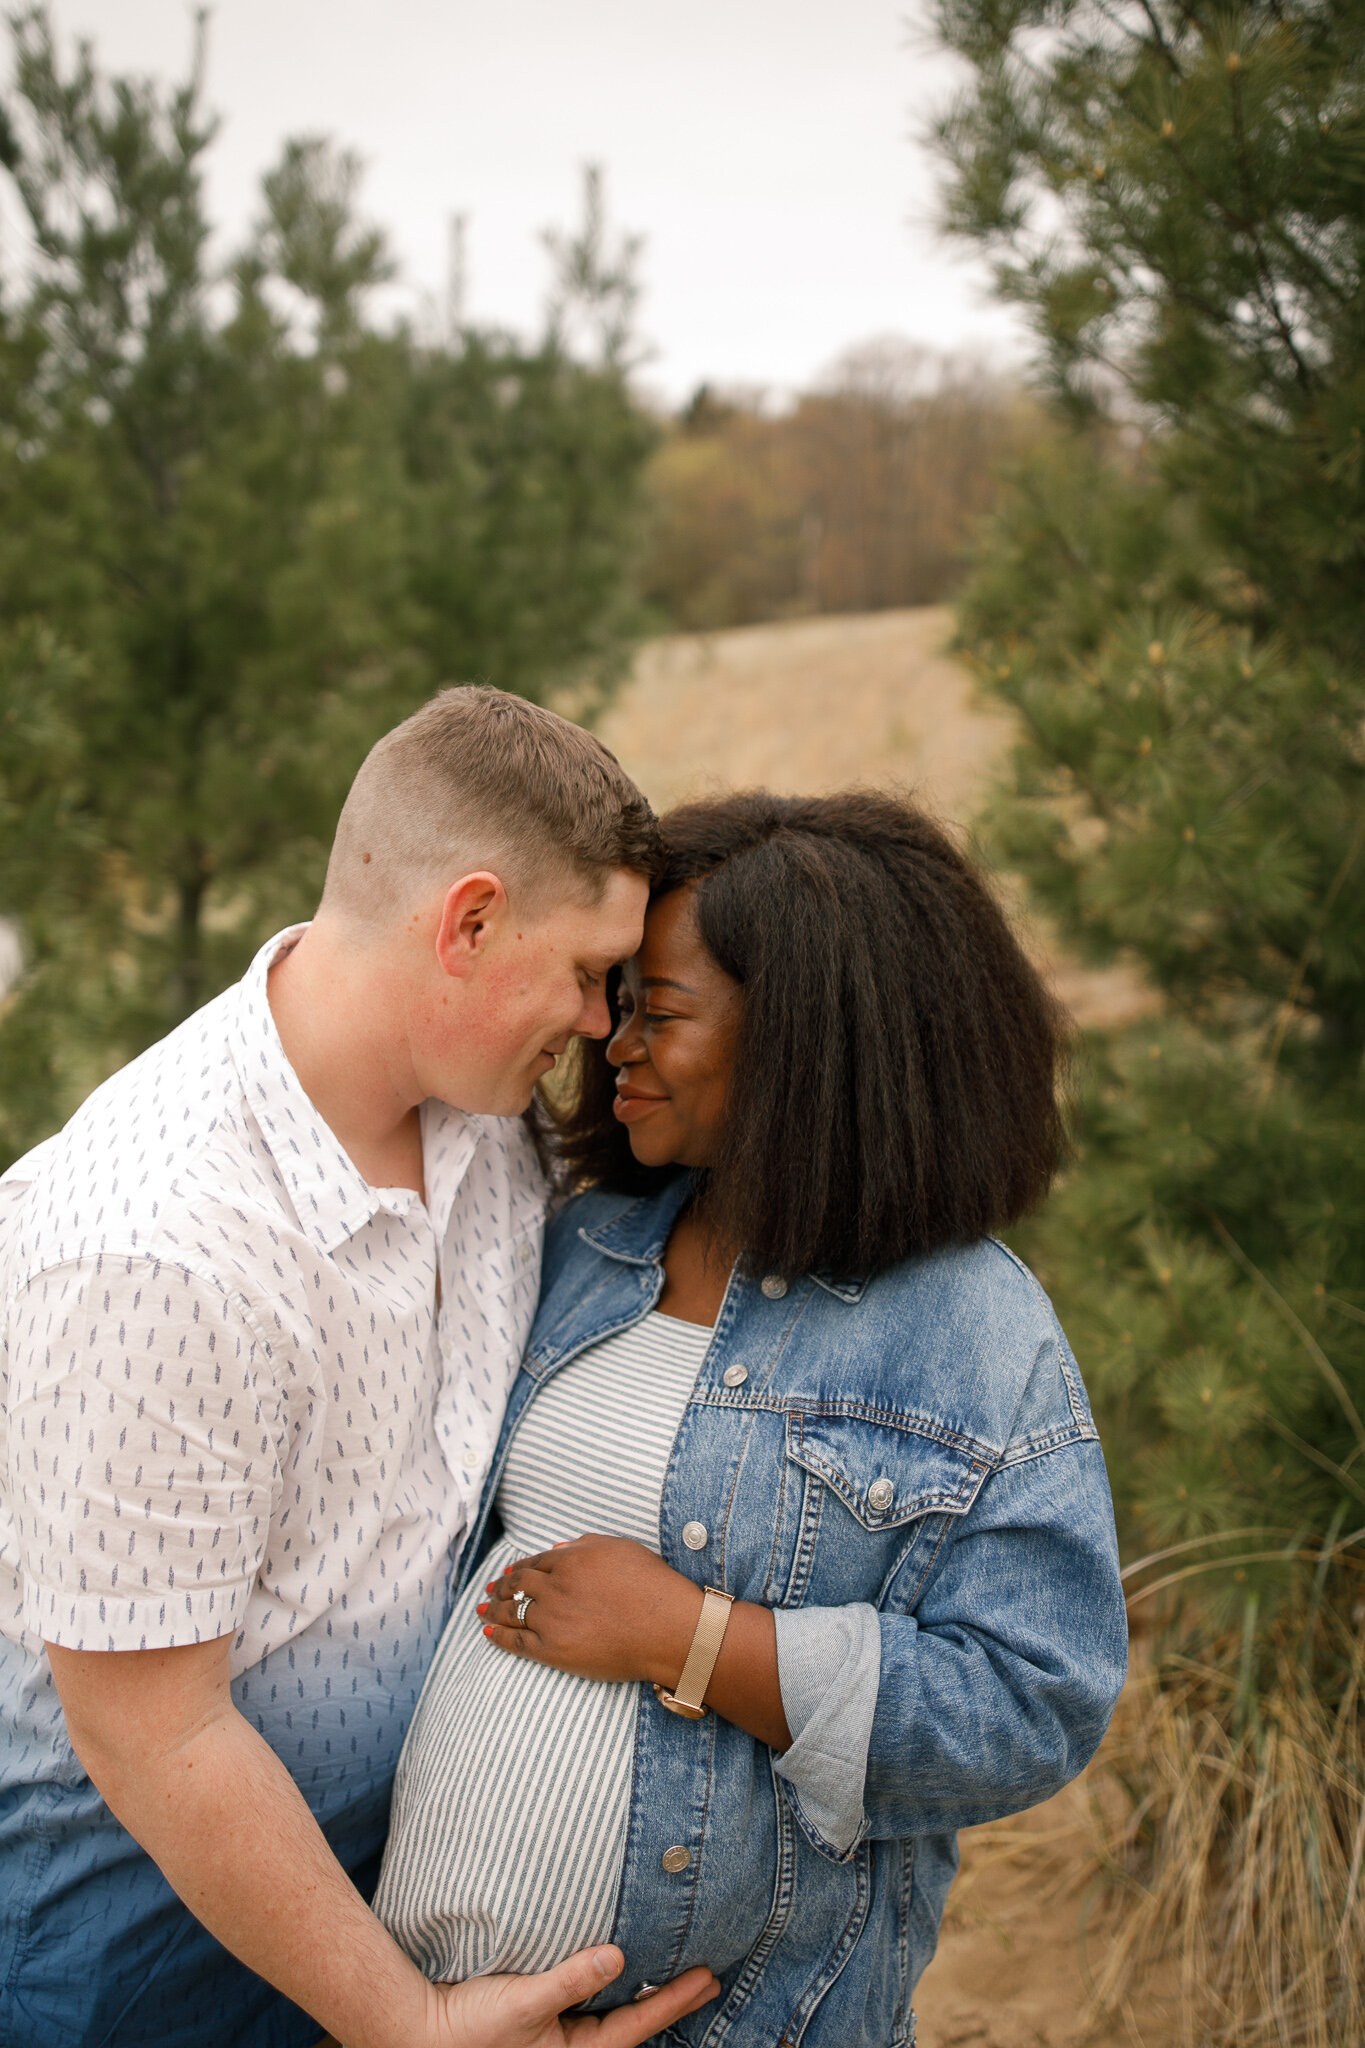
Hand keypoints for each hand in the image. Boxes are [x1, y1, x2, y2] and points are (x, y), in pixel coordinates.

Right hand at [426, 1946, 717, 2047]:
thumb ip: (570, 1981)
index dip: (675, 2000)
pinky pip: (591, 2009)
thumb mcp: (523, 2002)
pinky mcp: (544, 2024)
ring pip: (614, 2018)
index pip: (638, 2025)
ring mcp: (560, 2040)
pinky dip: (613, 1991)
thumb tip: (617, 1957)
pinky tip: (623, 1975)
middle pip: (634, 2025)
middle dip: (672, 2003)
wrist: (421, 2034)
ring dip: (644, 1997)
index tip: (708, 1979)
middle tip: (710, 1980)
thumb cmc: (469, 2027)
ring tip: (677, 1977)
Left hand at [478, 1536, 700, 1688]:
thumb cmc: (653, 1587)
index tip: (508, 1571)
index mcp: (571, 1560)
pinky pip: (516, 1642)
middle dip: (500, 1586)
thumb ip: (586, 1544)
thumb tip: (557, 1548)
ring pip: (511, 1611)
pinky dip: (498, 1635)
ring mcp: (551, 1620)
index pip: (534, 1563)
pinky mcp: (552, 1651)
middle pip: (517, 1585)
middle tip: (490, 1589)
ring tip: (481, 1608)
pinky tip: (487, 1632)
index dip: (518, 1567)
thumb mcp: (622, 1549)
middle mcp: (555, 1588)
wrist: (668, 1630)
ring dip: (492, 1608)